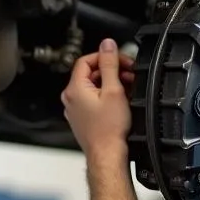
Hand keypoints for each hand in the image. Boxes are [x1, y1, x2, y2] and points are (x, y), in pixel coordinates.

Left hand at [62, 38, 136, 166]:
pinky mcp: (82, 118)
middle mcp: (71, 98)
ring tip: (127, 89)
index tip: (119, 59)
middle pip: (90, 73)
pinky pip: (93, 100)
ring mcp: (75, 110)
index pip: (86, 60)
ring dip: (110, 84)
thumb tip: (107, 45)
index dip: (104, 56)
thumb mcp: (114, 90)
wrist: (107, 154)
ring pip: (93, 87)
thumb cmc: (109, 129)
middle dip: (111, 71)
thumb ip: (110, 64)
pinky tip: (120, 101)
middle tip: (128, 74)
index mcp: (75, 88)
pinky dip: (106, 96)